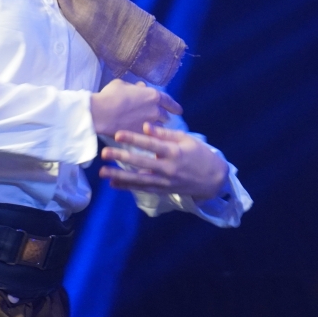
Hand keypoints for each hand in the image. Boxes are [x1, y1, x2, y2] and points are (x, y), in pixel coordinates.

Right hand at [90, 80, 181, 136]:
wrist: (102, 113)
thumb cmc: (111, 96)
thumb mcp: (123, 85)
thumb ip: (135, 87)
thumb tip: (141, 88)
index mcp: (153, 96)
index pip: (170, 102)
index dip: (175, 107)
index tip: (178, 111)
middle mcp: (156, 111)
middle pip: (166, 117)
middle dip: (162, 117)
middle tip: (155, 118)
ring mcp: (150, 125)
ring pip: (159, 128)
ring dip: (155, 127)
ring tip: (148, 128)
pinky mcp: (142, 135)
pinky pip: (149, 137)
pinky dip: (147, 136)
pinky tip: (142, 136)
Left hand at [99, 123, 228, 201]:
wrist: (214, 179)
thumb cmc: (200, 154)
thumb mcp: (187, 140)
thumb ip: (165, 134)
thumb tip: (145, 126)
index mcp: (174, 152)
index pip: (150, 144)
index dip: (134, 139)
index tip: (118, 134)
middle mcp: (168, 168)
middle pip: (141, 163)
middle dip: (121, 158)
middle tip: (104, 154)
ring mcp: (165, 181)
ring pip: (139, 180)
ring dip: (120, 176)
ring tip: (103, 172)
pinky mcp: (163, 190)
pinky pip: (143, 189)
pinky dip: (128, 187)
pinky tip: (114, 184)